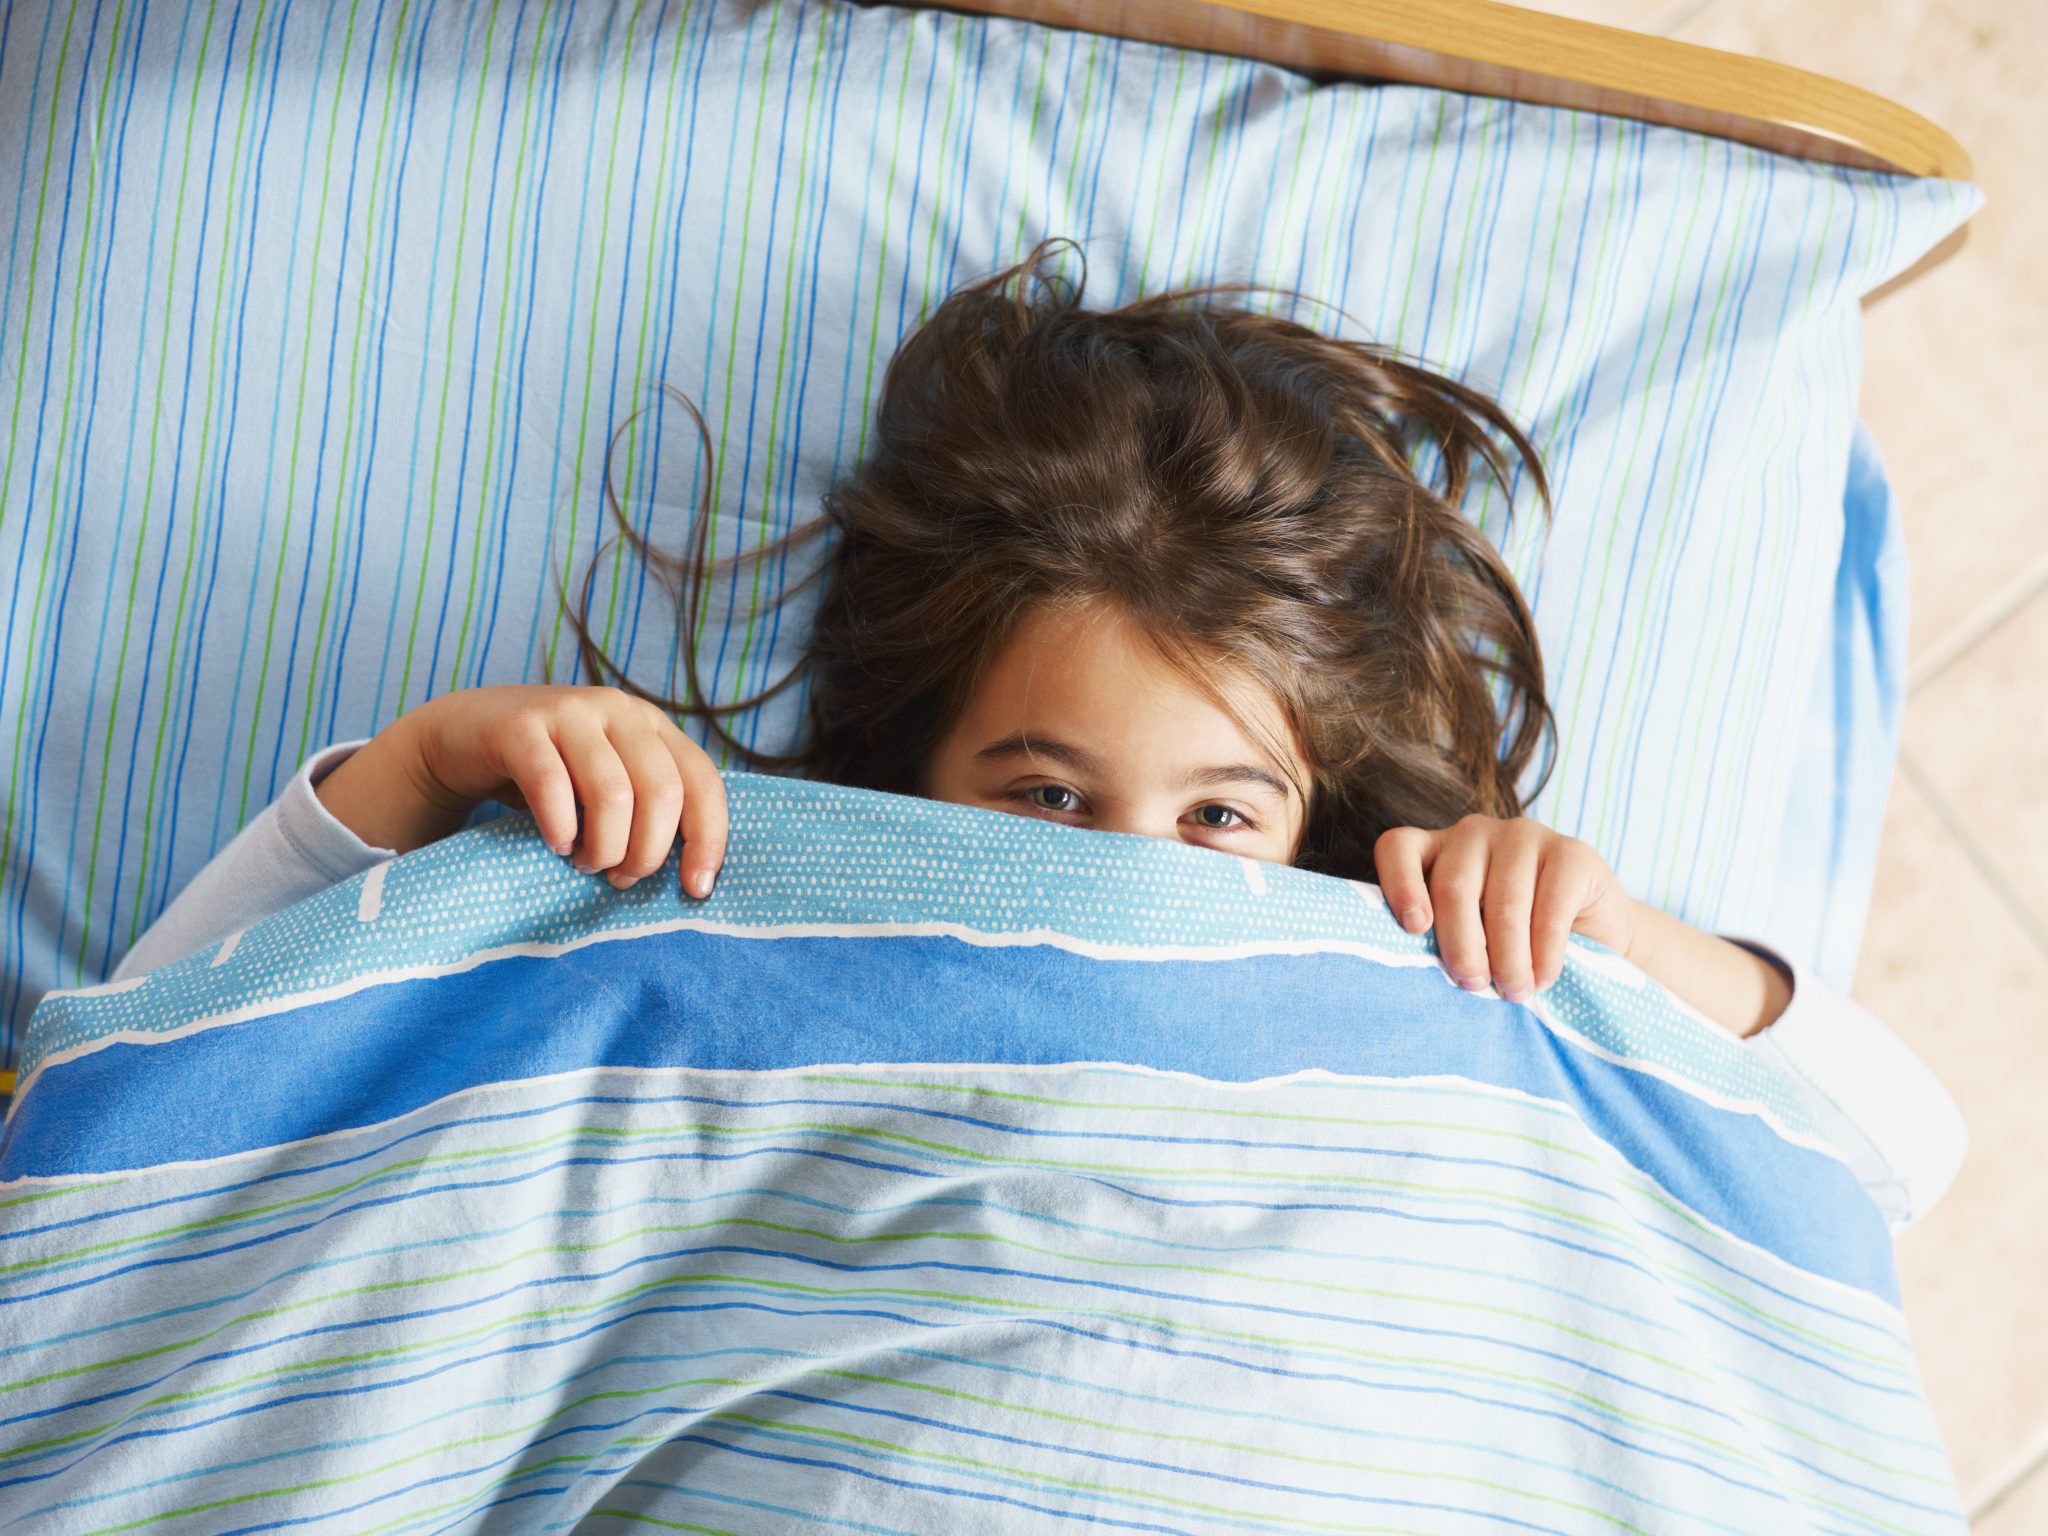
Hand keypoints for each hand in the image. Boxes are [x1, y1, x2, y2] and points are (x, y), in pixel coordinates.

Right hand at [319, 685, 727, 897]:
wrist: (462, 736)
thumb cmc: (550, 776)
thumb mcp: (607, 785)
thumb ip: (647, 811)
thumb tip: (695, 880)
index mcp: (652, 725)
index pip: (702, 782)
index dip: (708, 839)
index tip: (696, 890)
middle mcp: (618, 710)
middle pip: (661, 792)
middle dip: (647, 852)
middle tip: (621, 878)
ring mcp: (570, 711)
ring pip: (613, 794)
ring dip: (603, 847)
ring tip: (585, 863)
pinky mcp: (520, 726)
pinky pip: (552, 786)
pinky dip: (559, 828)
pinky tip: (556, 845)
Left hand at [1373, 815, 1636, 1002]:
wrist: (1597, 942)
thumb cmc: (1513, 947)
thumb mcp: (1469, 939)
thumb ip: (1441, 940)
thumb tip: (1417, 974)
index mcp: (1435, 851)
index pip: (1398, 849)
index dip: (1399, 886)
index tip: (1414, 930)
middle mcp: (1473, 834)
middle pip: (1453, 887)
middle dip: (1462, 946)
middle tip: (1474, 986)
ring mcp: (1523, 836)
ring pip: (1503, 901)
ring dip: (1507, 957)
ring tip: (1514, 992)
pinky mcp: (1572, 852)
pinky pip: (1550, 906)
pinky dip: (1544, 951)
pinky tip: (1544, 977)